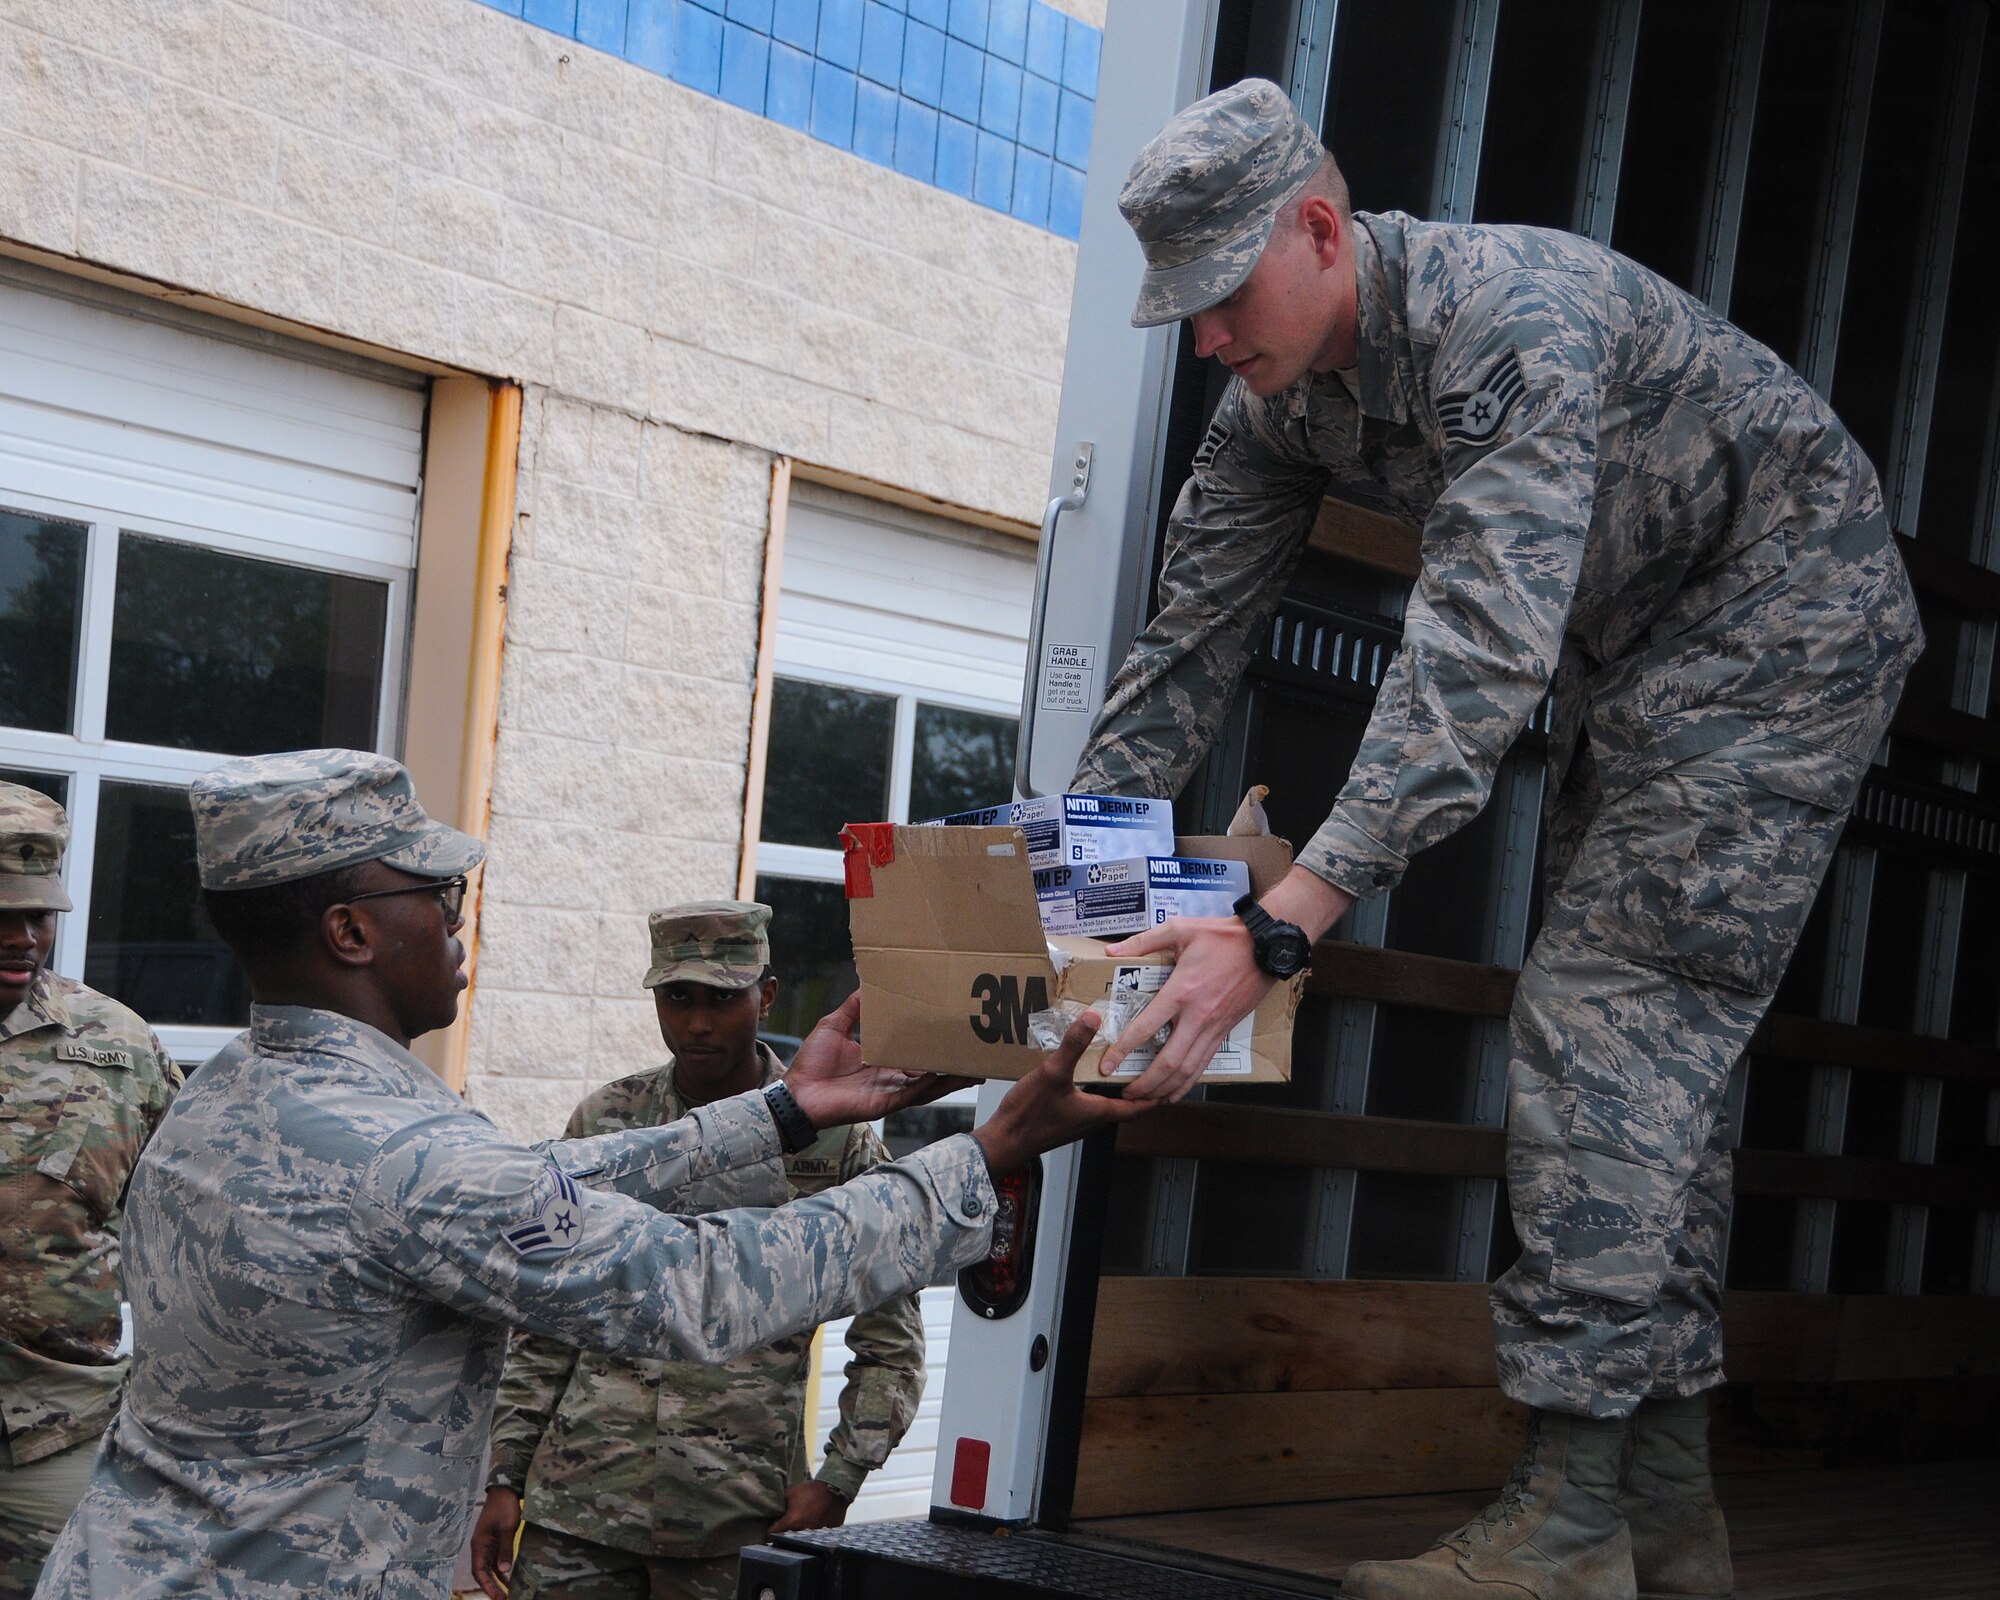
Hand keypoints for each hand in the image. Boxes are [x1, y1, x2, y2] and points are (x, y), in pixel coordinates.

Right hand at [469, 1486, 521, 1599]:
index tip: (497, 1596)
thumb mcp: (507, 1528)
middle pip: (483, 1572)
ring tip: (508, 1593)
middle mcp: (481, 1547)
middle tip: (503, 1599)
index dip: (487, 1585)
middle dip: (492, 1587)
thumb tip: (505, 1570)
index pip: (479, 1571)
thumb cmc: (504, 1506)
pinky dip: (502, 1569)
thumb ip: (505, 1549)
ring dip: (498, 1580)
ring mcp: (488, 1544)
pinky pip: (497, 1559)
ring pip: (490, 1567)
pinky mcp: (496, 1540)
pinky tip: (511, 1577)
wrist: (505, 1489)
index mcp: (479, 1545)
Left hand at [768, 1479, 850, 1533]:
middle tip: (786, 1524)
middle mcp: (801, 1532)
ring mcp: (814, 1536)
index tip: (770, 1527)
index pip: (771, 1534)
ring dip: (798, 1533)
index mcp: (791, 1522)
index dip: (769, 1530)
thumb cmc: (812, 1490)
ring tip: (801, 1522)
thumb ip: (779, 1503)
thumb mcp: (791, 1492)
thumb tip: (770, 1509)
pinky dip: (811, 1532)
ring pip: (800, 1539)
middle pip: (786, 1538)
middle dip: (783, 1533)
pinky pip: (814, 1537)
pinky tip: (813, 1522)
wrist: (835, 1489)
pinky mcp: (824, 1535)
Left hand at [786, 992, 972, 1128]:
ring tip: (974, 1068)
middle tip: (975, 1050)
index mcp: (881, 1058)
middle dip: (952, 1062)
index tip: (950, 1027)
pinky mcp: (885, 1103)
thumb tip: (868, 984)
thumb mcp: (834, 1025)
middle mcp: (890, 1075)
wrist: (797, 1092)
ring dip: (950, 1077)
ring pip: (929, 1085)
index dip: (932, 1041)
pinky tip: (946, 1075)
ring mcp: (890, 1090)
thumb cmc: (812, 1063)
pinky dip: (930, 1086)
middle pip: (929, 1069)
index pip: (913, 1049)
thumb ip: (854, 1008)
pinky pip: (912, 1095)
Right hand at [972, 1011, 1151, 1171]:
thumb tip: (1093, 1017)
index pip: (1138, 1107)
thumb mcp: (1053, 1073)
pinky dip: (1093, 1090)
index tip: (1171, 1083)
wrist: (1002, 1142)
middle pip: (1124, 1106)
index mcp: (1098, 1112)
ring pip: (1105, 1105)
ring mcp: (1075, 1122)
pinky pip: (1086, 1103)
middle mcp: (1091, 1120)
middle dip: (1138, 1089)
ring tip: (1119, 1066)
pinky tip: (1082, 1074)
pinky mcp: (1060, 1120)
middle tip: (1148, 1067)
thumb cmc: (1029, 1116)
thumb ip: (1073, 1045)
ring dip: (1115, 1089)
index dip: (1155, 1096)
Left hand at [1094, 917, 1270, 1103]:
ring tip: (1145, 1100)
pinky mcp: (1225, 1031)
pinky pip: (1204, 1064)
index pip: (1147, 1028)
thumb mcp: (1180, 929)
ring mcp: (1213, 1027)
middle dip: (1145, 1083)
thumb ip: (1143, 941)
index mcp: (1181, 991)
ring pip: (1188, 1070)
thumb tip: (1111, 950)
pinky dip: (1187, 1083)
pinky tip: (1174, 1093)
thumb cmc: (1222, 936)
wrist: (1264, 946)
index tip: (1108, 1064)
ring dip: (1165, 1089)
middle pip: (1168, 1061)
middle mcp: (1197, 1016)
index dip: (1124, 1049)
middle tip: (1125, 1093)